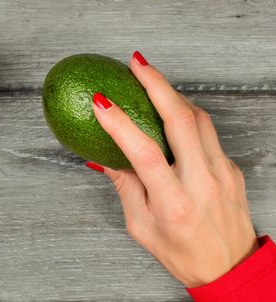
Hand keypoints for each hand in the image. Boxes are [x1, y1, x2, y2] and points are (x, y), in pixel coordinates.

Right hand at [87, 51, 257, 287]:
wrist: (230, 268)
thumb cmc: (182, 252)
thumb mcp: (141, 226)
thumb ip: (125, 186)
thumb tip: (105, 156)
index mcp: (174, 203)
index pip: (144, 153)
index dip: (119, 124)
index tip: (101, 102)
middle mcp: (202, 182)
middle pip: (182, 120)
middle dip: (157, 85)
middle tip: (136, 63)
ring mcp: (222, 172)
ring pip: (200, 119)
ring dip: (173, 93)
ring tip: (151, 78)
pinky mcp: (230, 167)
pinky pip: (208, 131)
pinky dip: (187, 113)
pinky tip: (171, 108)